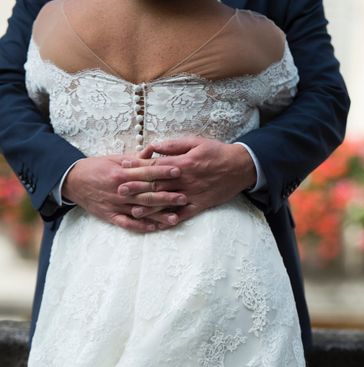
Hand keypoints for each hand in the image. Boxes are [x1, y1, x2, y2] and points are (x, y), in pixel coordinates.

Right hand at [62, 155, 184, 232]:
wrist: (71, 181)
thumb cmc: (96, 167)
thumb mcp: (115, 159)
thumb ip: (136, 159)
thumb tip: (155, 151)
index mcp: (121, 174)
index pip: (146, 172)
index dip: (163, 172)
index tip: (179, 171)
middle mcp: (120, 191)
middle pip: (147, 194)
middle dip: (167, 196)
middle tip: (184, 197)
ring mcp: (115, 205)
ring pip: (140, 211)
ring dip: (159, 215)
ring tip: (176, 218)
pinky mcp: (110, 216)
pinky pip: (128, 224)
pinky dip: (141, 226)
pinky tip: (155, 228)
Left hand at [118, 138, 256, 224]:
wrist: (241, 167)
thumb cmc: (217, 152)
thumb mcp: (196, 142)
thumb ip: (174, 145)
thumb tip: (154, 146)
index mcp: (183, 163)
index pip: (155, 165)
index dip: (138, 166)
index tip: (123, 167)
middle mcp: (185, 180)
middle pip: (157, 185)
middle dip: (137, 188)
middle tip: (119, 191)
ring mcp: (193, 194)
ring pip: (168, 202)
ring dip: (150, 207)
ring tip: (134, 211)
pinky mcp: (201, 204)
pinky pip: (184, 214)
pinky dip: (172, 219)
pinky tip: (160, 224)